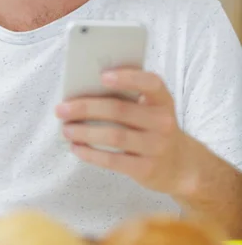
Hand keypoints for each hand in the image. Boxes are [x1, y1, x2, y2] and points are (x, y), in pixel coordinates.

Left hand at [56, 69, 196, 196]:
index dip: (127, 78)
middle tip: (61, 109)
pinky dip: (91, 154)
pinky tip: (76, 148)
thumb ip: (128, 97)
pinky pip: (113, 160)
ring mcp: (157, 146)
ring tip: (66, 129)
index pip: (150, 82)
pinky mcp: (147, 169)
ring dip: (84, 132)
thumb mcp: (151, 108)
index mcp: (163, 99)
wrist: (182, 164)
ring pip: (114, 135)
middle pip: (119, 110)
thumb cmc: (154, 127)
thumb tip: (84, 91)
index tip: (102, 76)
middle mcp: (163, 121)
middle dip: (86, 108)